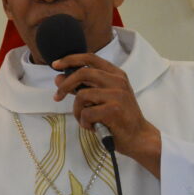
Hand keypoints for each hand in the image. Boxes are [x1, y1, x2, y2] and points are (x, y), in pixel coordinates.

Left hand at [51, 53, 161, 178]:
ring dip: (77, 111)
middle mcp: (117, 80)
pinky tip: (93, 127)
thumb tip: (59, 78)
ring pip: (82, 95)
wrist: (138, 137)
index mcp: (115, 74)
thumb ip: (82, 87)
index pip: (89, 58)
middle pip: (82, 73)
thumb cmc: (118, 118)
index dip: (70, 59)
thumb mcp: (101, 97)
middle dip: (65, 85)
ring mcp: (117, 94)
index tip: (55, 65)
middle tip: (57, 97)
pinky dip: (84, 122)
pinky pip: (86, 113)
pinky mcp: (114, 110)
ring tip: (85, 120)